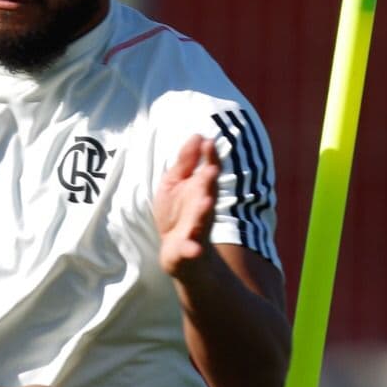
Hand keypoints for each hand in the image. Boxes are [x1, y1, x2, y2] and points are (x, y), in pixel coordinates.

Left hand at [154, 135, 220, 278]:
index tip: (209, 142)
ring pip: (203, 220)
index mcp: (200, 190)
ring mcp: (197, 229)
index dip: (210, 158)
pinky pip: (192, 250)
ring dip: (205, 211)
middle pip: (208, 193)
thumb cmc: (178, 213)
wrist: (177, 252)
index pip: (209, 172)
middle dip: (210, 182)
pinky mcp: (188, 249)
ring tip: (207, 202)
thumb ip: (185, 162)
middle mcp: (202, 208)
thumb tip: (198, 135)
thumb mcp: (175, 183)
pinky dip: (193, 250)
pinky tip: (194, 250)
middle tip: (211, 169)